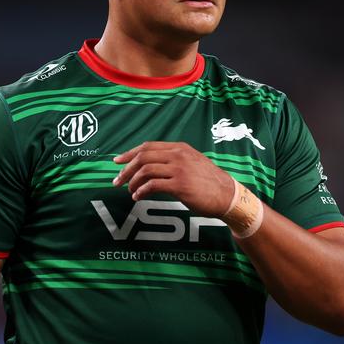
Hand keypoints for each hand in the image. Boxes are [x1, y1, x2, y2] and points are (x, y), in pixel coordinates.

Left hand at [112, 141, 233, 217]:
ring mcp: (179, 169)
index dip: (129, 153)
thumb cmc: (208, 181)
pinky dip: (141, 191)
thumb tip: (150, 167)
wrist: (227, 195)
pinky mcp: (180, 185)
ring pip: (146, 170)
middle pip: (143, 157)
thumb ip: (173, 160)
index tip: (117, 161)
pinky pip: (153, 185)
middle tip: (116, 180)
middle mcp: (178, 155)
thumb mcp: (192, 162)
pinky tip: (138, 197)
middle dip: (126, 169)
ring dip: (132, 181)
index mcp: (179, 148)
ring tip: (129, 191)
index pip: (148, 146)